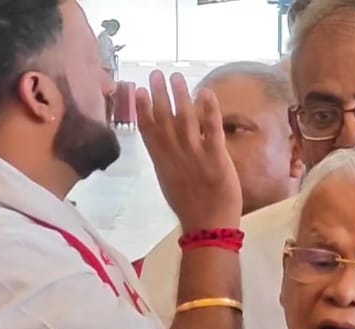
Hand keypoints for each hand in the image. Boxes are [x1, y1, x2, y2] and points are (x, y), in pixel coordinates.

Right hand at [138, 70, 243, 232]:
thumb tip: (164, 146)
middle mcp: (176, 156)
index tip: (138, 91)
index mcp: (163, 163)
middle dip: (158, 96)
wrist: (208, 228)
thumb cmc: (192, 209)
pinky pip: (211, 131)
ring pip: (185, 121)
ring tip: (176, 77)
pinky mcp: (216, 159)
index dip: (143, 110)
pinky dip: (208, 111)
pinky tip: (206, 93)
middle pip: (164, 121)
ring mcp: (195, 156)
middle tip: (155, 74)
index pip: (149, 132)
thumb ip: (167, 162)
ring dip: (180, 97)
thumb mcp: (171, 184)